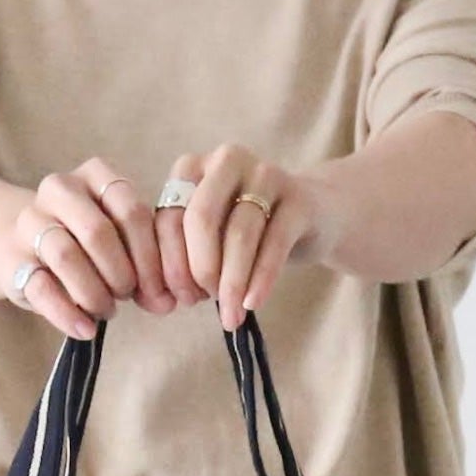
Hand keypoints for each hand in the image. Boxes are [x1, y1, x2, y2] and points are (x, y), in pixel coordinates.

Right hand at [9, 158, 175, 337]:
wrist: (20, 244)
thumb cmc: (84, 244)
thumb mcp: (120, 243)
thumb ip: (146, 267)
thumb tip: (167, 303)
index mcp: (94, 175)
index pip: (130, 210)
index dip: (149, 256)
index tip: (158, 290)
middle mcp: (59, 189)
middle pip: (97, 232)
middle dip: (120, 273)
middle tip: (127, 296)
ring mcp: (30, 222)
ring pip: (66, 256)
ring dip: (94, 293)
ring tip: (106, 310)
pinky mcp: (12, 260)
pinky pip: (41, 288)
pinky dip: (67, 314)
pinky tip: (86, 329)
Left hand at [156, 145, 327, 330]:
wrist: (309, 215)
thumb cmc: (245, 233)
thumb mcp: (207, 240)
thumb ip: (182, 260)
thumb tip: (166, 300)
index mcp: (192, 168)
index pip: (169, 219)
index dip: (171, 266)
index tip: (181, 300)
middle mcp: (226, 161)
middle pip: (202, 219)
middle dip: (200, 269)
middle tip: (204, 302)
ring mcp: (265, 174)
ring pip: (240, 234)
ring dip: (232, 282)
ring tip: (231, 314)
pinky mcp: (298, 198)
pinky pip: (275, 243)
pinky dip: (261, 279)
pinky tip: (252, 303)